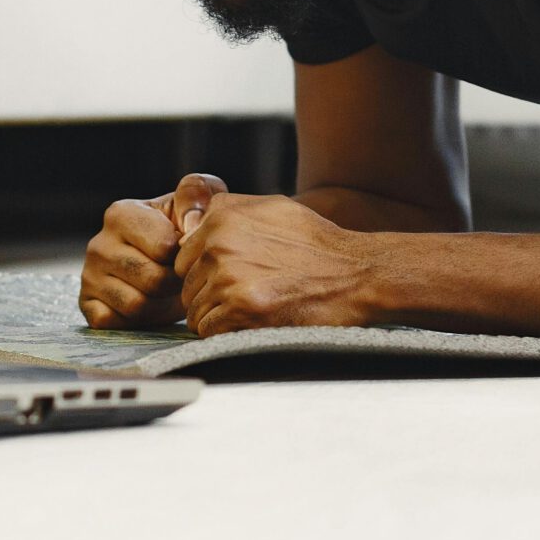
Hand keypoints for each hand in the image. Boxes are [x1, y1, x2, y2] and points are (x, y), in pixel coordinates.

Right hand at [78, 172, 225, 328]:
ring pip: (136, 304)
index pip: (165, 247)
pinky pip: (115, 322)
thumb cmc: (183, 230)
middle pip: (152, 279)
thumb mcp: (197, 200)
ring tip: (162, 289)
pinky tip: (143, 304)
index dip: (184, 255)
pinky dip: (135, 321)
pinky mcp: (86, 304)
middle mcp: (98, 243)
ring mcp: (88, 275)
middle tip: (176, 275)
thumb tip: (191, 222)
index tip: (183, 250)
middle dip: (174, 283)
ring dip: (159, 304)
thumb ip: (198, 192)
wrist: (168, 264)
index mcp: (121, 213)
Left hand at [176, 193, 375, 334]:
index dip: (204, 271)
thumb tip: (191, 222)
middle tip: (245, 295)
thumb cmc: (316, 244)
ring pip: (195, 310)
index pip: (183, 257)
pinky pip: (209, 330)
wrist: (356, 274)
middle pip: (187, 285)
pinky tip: (252, 322)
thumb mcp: (271, 207)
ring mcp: (228, 278)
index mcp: (221, 219)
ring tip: (252, 308)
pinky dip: (226, 332)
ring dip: (217, 316)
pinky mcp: (241, 309)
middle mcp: (219, 246)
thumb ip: (226, 210)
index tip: (230, 277)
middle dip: (209, 294)